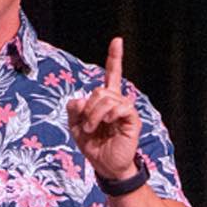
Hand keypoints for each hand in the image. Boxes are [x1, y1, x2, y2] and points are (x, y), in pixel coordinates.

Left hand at [66, 37, 141, 179]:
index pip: (112, 75)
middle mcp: (118, 102)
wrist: (105, 166)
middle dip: (88, 107)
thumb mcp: (76, 127)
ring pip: (107, 97)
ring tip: (91, 128)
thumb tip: (79, 98)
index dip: (115, 58)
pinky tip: (106, 124)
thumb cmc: (93, 146)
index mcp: (106, 101)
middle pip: (100, 89)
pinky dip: (109, 114)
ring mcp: (125, 110)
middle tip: (85, 125)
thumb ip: (74, 110)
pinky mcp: (132, 120)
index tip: (117, 41)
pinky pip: (121, 107)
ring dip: (94, 114)